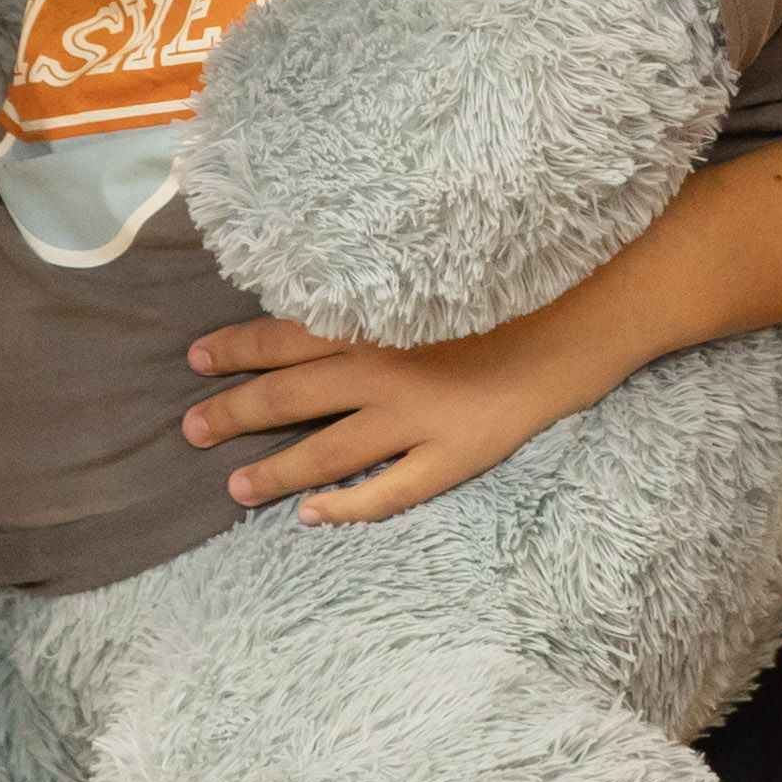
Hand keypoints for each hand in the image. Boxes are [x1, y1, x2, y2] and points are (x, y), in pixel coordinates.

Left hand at [179, 297, 625, 517]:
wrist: (592, 303)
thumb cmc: (517, 272)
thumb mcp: (435, 263)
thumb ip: (377, 284)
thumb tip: (318, 293)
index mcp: (375, 316)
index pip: (283, 333)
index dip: (235, 348)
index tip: (195, 359)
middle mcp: (385, 367)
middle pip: (291, 395)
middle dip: (234, 413)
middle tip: (189, 431)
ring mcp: (419, 416)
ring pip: (327, 449)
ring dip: (274, 470)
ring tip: (233, 488)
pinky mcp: (456, 453)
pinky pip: (391, 490)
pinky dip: (348, 507)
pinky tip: (313, 518)